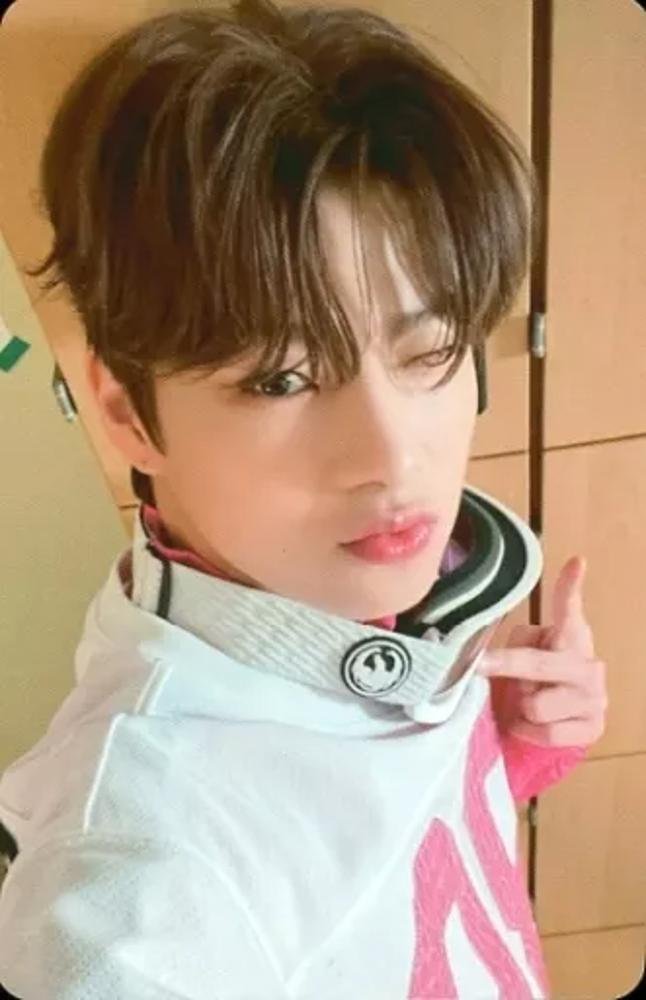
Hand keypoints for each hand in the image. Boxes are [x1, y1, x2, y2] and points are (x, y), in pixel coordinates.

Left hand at [476, 556, 607, 747]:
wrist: (562, 723)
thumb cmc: (535, 682)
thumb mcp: (529, 656)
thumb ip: (519, 646)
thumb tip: (483, 654)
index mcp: (572, 639)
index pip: (569, 611)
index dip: (570, 587)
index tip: (576, 561)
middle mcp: (588, 666)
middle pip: (537, 663)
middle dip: (504, 665)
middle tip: (479, 665)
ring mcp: (594, 698)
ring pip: (536, 704)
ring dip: (521, 707)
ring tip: (525, 704)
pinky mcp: (592, 728)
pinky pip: (544, 732)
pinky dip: (527, 730)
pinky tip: (530, 724)